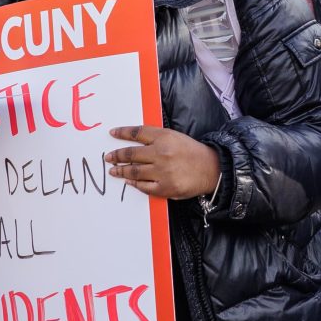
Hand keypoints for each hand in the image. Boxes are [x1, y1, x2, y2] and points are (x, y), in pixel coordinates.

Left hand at [105, 126, 221, 198]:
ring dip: (121, 171)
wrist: (211, 169)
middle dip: (117, 155)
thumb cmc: (191, 151)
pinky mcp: (165, 188)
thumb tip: (134, 141)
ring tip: (114, 170)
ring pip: (134, 172)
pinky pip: (144, 187)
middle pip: (131, 154)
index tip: (112, 133)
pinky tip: (129, 182)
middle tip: (108, 157)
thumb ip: (156, 138)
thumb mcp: (175, 137)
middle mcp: (162, 153)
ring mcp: (162, 172)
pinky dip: (134, 184)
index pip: (137, 132)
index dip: (122, 132)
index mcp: (164, 137)